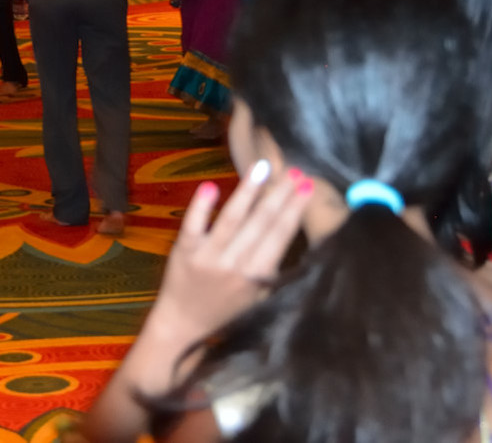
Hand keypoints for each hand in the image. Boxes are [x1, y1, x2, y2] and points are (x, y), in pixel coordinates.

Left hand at [146, 165, 310, 342]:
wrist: (183, 324)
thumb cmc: (226, 309)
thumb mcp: (258, 296)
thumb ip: (274, 271)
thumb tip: (294, 233)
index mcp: (256, 277)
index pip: (279, 236)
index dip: (294, 210)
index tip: (307, 186)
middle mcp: (234, 265)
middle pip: (260, 223)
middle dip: (280, 194)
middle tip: (295, 170)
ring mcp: (207, 257)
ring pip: (231, 219)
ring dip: (248, 191)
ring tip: (263, 167)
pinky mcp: (183, 251)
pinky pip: (193, 226)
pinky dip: (201, 206)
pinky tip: (211, 185)